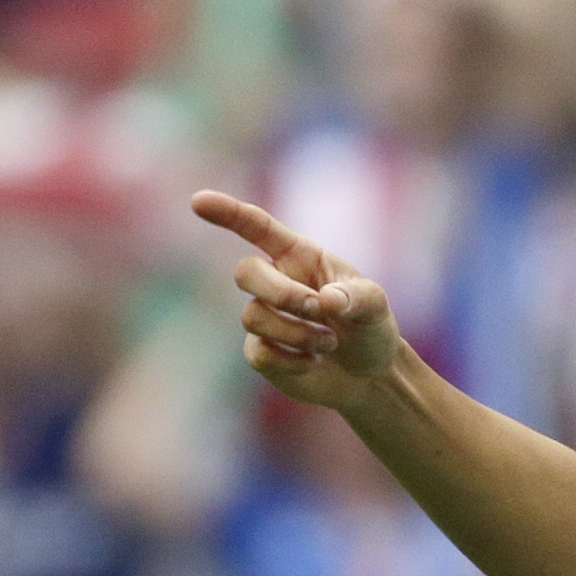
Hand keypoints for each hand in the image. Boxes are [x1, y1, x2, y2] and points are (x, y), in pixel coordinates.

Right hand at [190, 189, 405, 412]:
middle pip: (245, 272)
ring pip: (253, 316)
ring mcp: (264, 316)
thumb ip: (359, 297)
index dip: (227, 213)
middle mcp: (275, 281)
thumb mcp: (376, 307)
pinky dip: (291, 360)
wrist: (370, 374)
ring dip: (296, 332)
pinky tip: (314, 362)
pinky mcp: (261, 352)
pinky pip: (258, 352)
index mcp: (298, 256)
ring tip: (330, 342)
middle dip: (281, 293)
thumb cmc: (370, 328)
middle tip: (318, 310)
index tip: (199, 201)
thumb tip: (327, 300)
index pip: (256, 227)